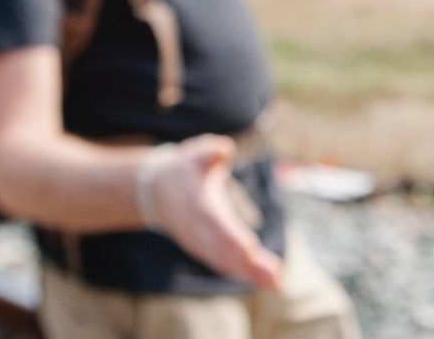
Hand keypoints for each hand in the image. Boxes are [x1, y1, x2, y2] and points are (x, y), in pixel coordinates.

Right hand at [150, 135, 283, 290]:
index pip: (217, 225)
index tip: (252, 250)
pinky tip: (264, 281)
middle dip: (250, 265)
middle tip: (277, 279)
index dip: (233, 238)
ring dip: (250, 274)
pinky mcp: (202, 249)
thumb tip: (224, 149)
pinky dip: (241, 273)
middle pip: (225, 251)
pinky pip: (222, 264)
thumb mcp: (196, 153)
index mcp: (199, 206)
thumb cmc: (186, 169)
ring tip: (277, 283)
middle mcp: (199, 229)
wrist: (157, 192)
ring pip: (225, 262)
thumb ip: (210, 151)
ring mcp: (199, 243)